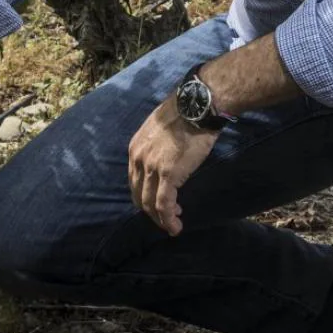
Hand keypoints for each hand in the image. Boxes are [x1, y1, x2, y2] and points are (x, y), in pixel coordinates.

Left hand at [127, 96, 219, 235]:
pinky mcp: (168, 175)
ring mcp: (152, 167)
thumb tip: (165, 154)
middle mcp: (138, 159)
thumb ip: (157, 144)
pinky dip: (168, 219)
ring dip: (160, 219)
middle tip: (165, 216)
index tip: (158, 201)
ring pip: (149, 203)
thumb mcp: (160, 128)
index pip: (135, 179)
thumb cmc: (185, 112)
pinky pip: (164, 205)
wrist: (197, 106)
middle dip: (150, 210)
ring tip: (172, 225)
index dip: (145, 194)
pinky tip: (175, 226)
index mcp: (135, 148)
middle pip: (139, 194)